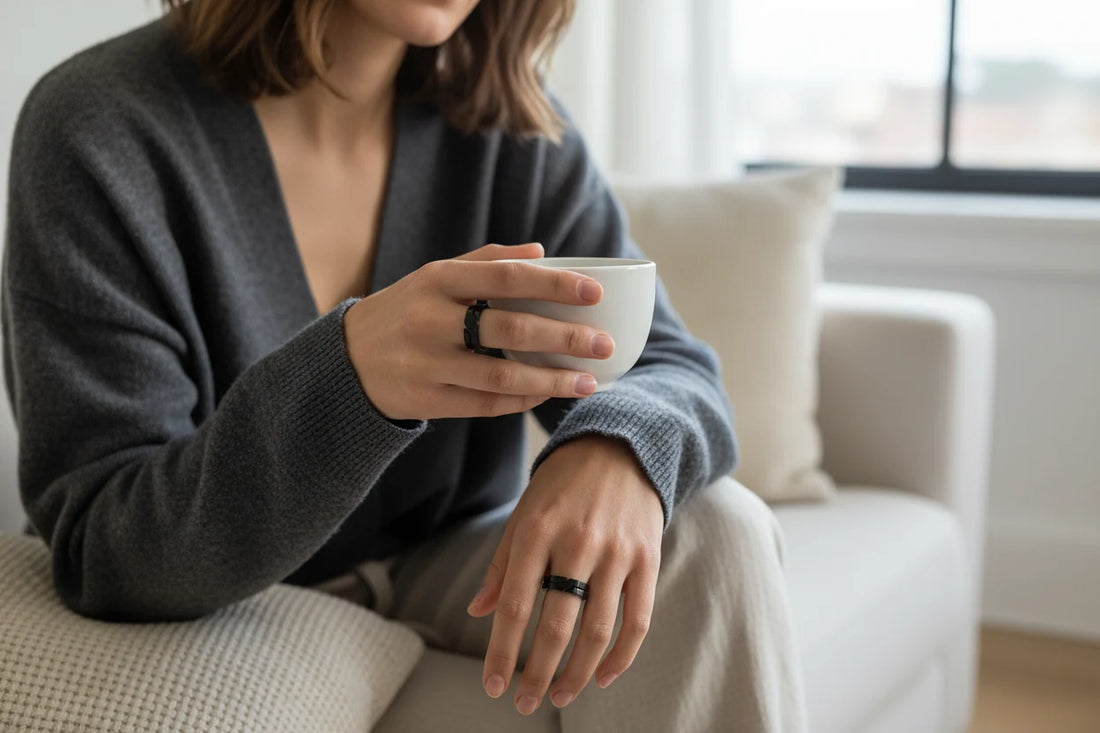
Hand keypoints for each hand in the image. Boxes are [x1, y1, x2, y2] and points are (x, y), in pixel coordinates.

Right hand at [343, 243, 616, 420]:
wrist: (346, 360)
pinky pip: (485, 404)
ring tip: (587, 381)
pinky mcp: (426, 399)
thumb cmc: (406, 310)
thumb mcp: (434, 276)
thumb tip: (542, 253)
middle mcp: (431, 319)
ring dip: (551, 380)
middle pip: (510, 330)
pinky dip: (522, 400)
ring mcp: (427, 363)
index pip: (506, 278)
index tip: (595, 294)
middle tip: (603, 344)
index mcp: (438, 279)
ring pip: (501, 376)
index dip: (555, 286)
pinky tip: (548, 394)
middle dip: (564, 338)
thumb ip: (486, 261)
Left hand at [467, 435, 664, 714]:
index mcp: (536, 530)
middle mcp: (576, 542)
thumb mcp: (524, 512)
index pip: (514, 604)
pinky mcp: (647, 557)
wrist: (621, 444)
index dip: (501, 651)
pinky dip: (621, 656)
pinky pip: (637, 619)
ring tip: (560, 696)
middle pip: (556, 625)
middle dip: (537, 673)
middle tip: (525, 702)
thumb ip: (503, 564)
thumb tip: (479, 612)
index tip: (493, 685)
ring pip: (597, 630)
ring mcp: (616, 551)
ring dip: (576, 673)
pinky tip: (603, 675)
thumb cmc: (562, 483)